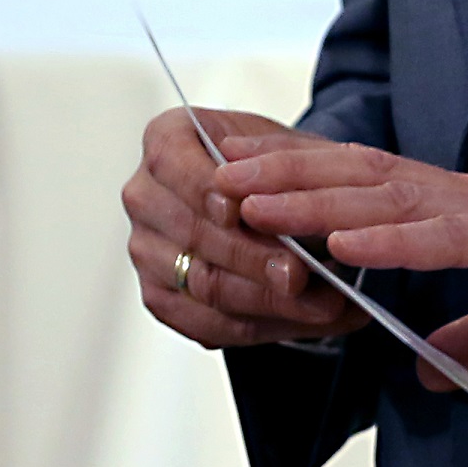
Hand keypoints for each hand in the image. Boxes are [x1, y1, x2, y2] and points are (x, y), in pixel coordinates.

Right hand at [122, 107, 368, 350]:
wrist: (269, 197)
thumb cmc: (270, 166)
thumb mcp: (286, 146)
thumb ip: (286, 167)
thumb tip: (291, 198)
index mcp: (165, 140)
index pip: (176, 167)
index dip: (208, 192)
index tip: (245, 210)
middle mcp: (146, 195)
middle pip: (193, 234)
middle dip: (252, 258)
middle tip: (300, 274)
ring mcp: (147, 251)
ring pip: (204, 285)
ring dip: (267, 300)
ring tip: (321, 304)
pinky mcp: (162, 298)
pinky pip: (209, 324)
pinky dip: (263, 326)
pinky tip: (306, 320)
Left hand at [215, 143, 467, 385]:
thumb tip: (423, 367)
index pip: (368, 188)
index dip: (303, 179)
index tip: (240, 176)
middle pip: (361, 179)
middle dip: (284, 175)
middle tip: (214, 172)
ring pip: (391, 198)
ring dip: (316, 199)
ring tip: (254, 201)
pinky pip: (452, 237)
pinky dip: (396, 239)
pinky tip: (346, 243)